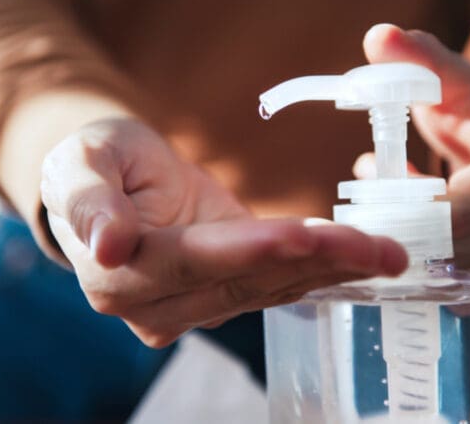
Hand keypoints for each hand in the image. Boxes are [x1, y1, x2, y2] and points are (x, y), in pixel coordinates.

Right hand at [41, 118, 406, 346]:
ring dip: (334, 270)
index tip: (307, 235)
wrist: (112, 183)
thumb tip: (107, 244)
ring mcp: (194, 307)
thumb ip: (87, 201)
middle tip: (382, 249)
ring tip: (391, 254)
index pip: (196, 262)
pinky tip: (367, 260)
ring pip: (272, 287)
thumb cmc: (91, 163)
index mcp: (118, 275)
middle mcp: (159, 306)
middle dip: (317, 262)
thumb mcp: (79, 163)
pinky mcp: (225, 293)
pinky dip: (324, 270)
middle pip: (247, 281)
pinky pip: (278, 284)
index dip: (252, 250)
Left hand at [356, 24, 469, 281]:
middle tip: (364, 225)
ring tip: (385, 224)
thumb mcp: (455, 83)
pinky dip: (440, 270)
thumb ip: (420, 60)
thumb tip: (378, 35)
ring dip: (424, 256)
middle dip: (415, 239)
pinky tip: (413, 242)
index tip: (370, 209)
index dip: (420, 210)